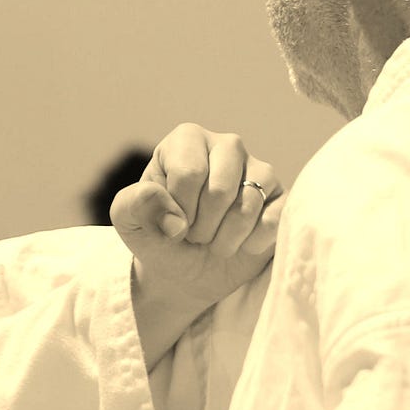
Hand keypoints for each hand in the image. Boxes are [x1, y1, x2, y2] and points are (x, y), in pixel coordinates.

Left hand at [112, 123, 283, 321]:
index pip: (188, 173)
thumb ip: (134, 205)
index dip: (178, 210)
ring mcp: (260, 170)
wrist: (187, 271)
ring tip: (214, 242)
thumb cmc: (158, 236)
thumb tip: (172, 215)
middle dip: (201, 227)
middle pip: (220, 190)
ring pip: (247, 207)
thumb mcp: (128, 221)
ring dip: (224, 240)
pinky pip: (272, 221)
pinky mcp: (282, 198)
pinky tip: (240, 244)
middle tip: (194, 235)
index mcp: (187, 139)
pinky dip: (251, 244)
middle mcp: (227, 145)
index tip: (171, 222)